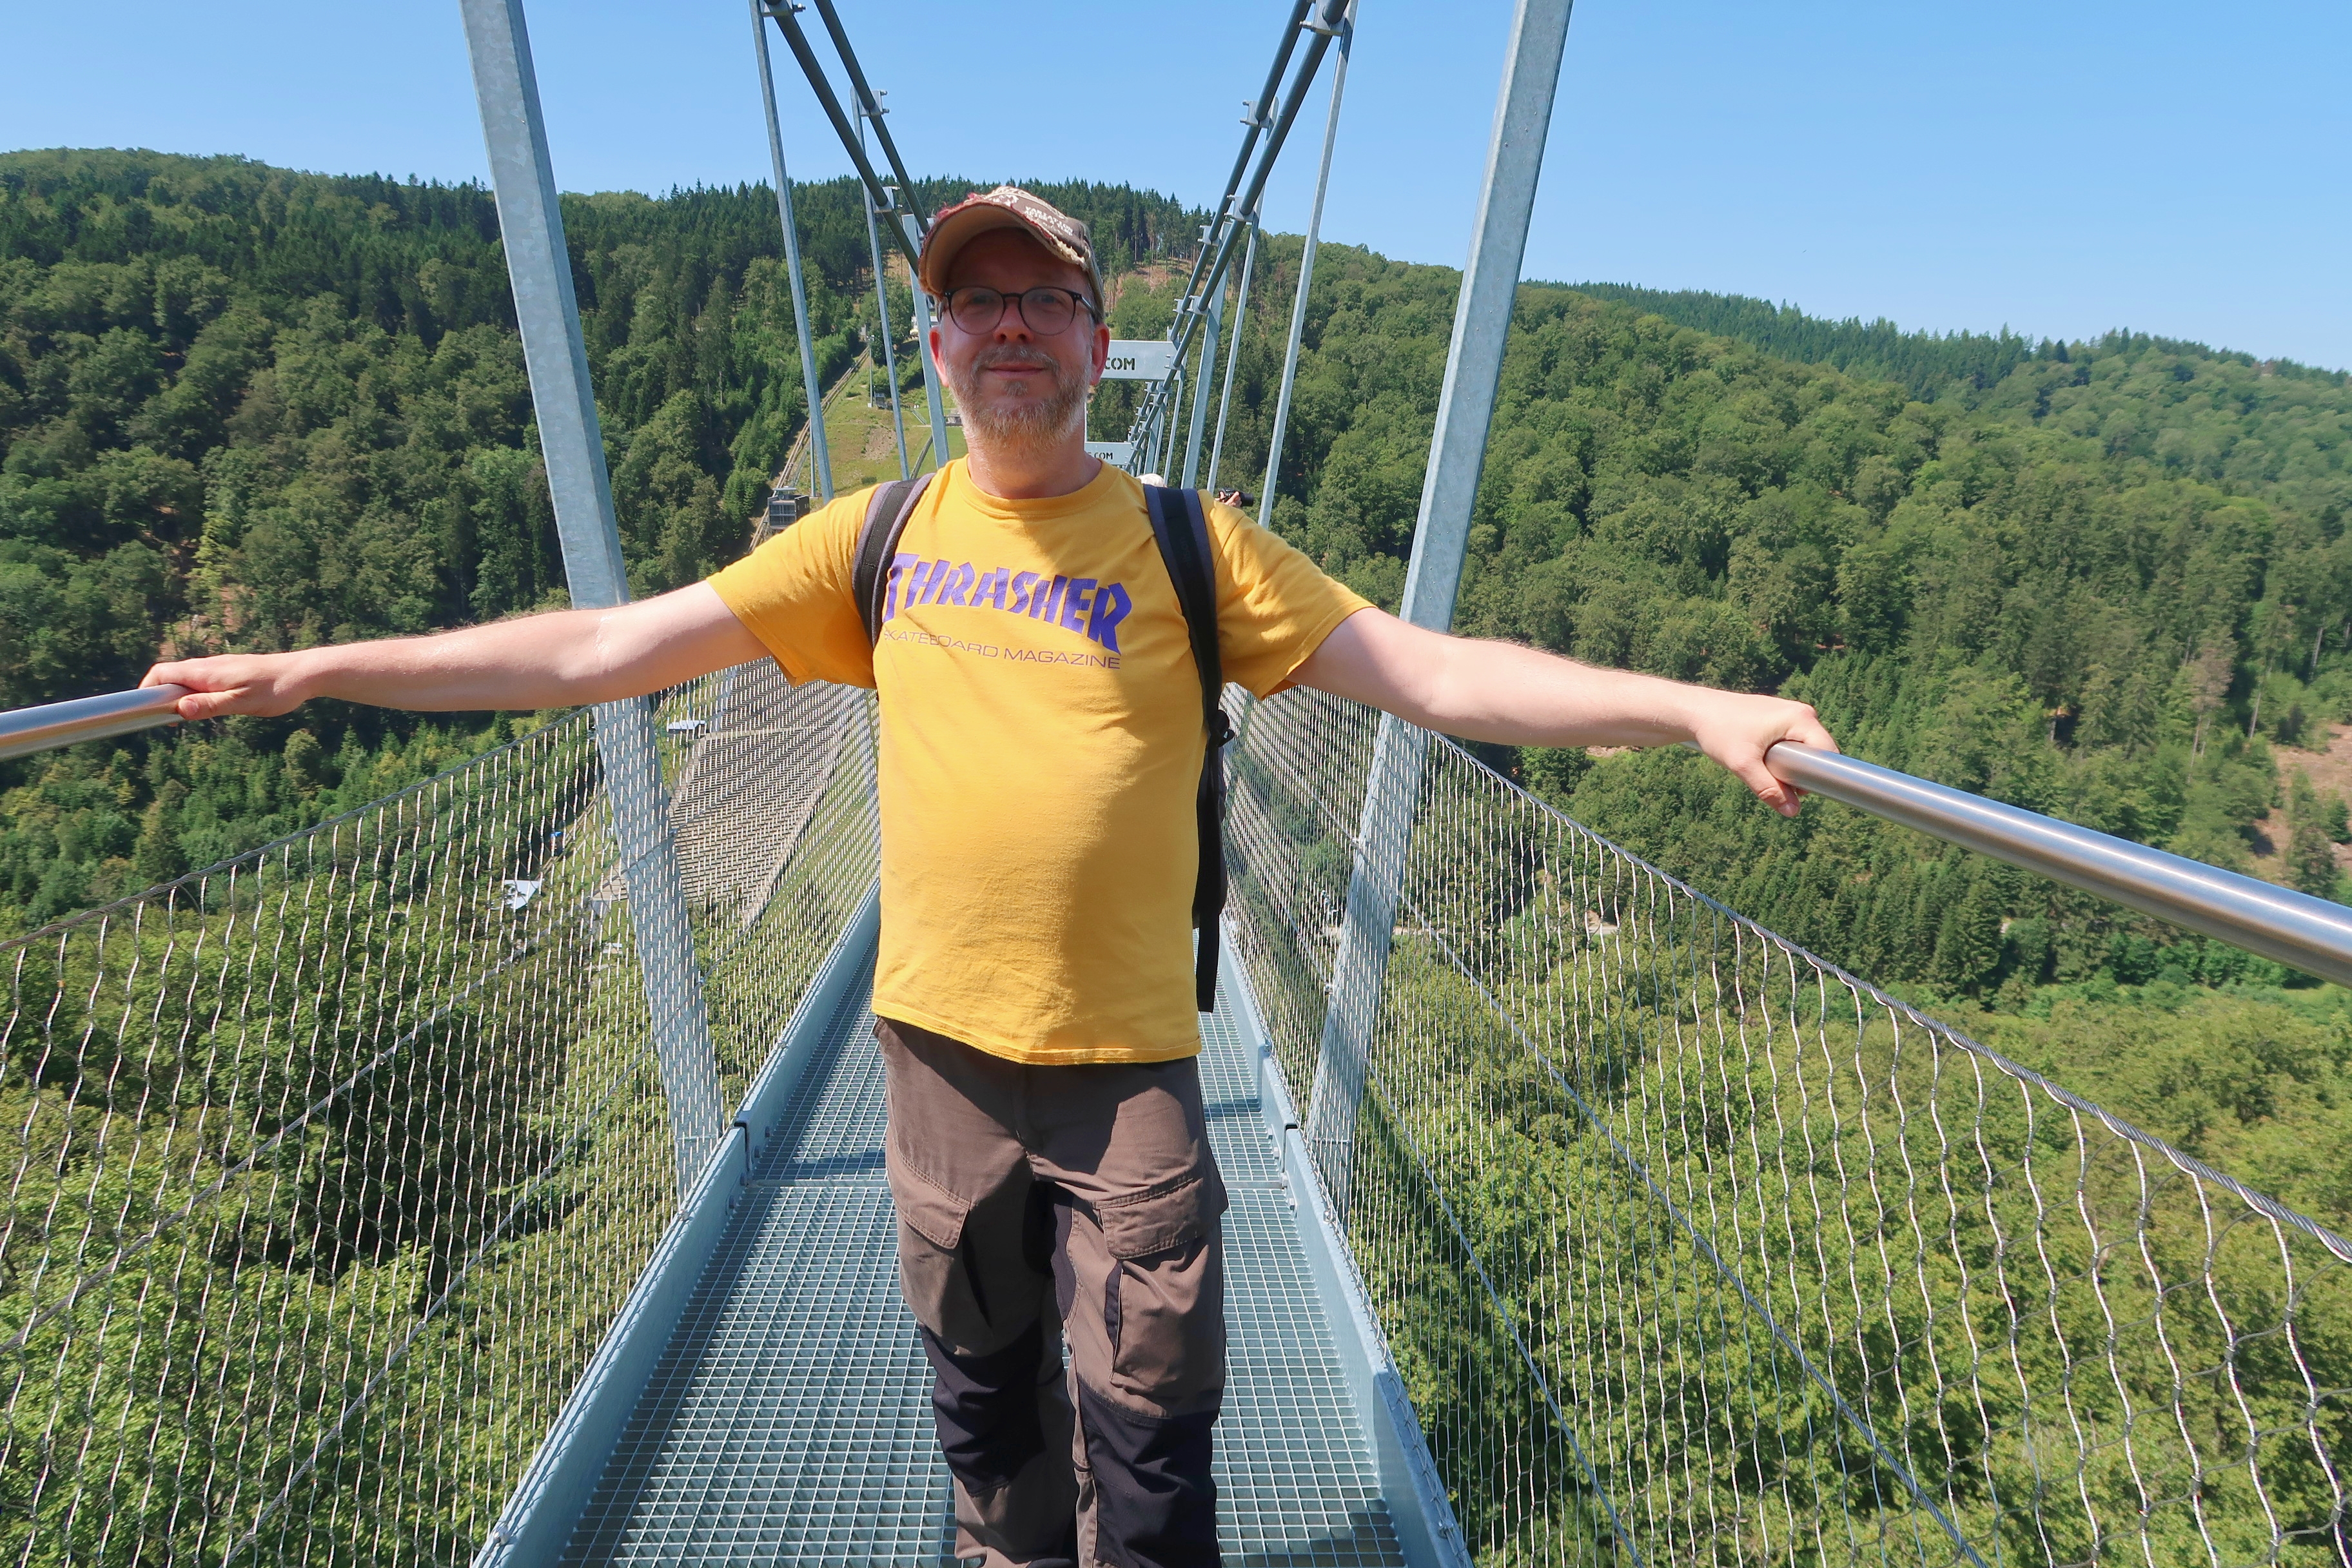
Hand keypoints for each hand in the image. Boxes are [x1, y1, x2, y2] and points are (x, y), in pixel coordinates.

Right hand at [142, 653, 314, 720]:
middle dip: (159, 696)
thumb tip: (179, 708)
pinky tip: (203, 708)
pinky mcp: (231, 671)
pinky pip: (202, 680)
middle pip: (171, 676)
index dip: (146, 689)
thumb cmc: (277, 689)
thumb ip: (211, 705)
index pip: (162, 673)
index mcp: (206, 672)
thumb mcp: (242, 703)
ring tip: (179, 719)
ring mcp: (220, 667)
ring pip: (187, 679)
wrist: (305, 673)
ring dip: (177, 696)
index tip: (143, 711)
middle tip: (161, 721)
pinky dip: (193, 693)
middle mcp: (209, 666)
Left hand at [1685, 691, 1837, 817]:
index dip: (1817, 776)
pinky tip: (1762, 757)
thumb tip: (1793, 812)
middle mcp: (1802, 712)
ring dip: (1790, 764)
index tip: (1795, 789)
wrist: (1697, 711)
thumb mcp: (1743, 765)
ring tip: (1763, 765)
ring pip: (1805, 750)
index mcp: (1800, 718)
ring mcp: (1793, 713)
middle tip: (1772, 776)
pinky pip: (1795, 742)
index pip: (1827, 754)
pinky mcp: (1782, 717)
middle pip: (1818, 753)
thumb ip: (1768, 789)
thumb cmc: (1719, 732)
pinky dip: (1783, 755)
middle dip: (1801, 771)